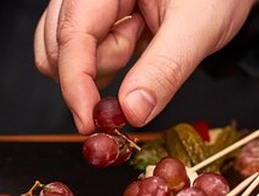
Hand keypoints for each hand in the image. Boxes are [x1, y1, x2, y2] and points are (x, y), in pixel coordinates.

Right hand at [35, 0, 258, 132]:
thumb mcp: (198, 28)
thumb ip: (163, 70)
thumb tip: (132, 112)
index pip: (73, 34)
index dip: (76, 83)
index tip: (89, 121)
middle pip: (60, 49)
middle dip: (100, 67)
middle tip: (142, 46)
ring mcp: (80, 3)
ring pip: (60, 55)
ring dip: (99, 66)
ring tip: (140, 37)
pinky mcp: (84, 18)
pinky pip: (71, 55)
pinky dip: (97, 65)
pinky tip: (128, 44)